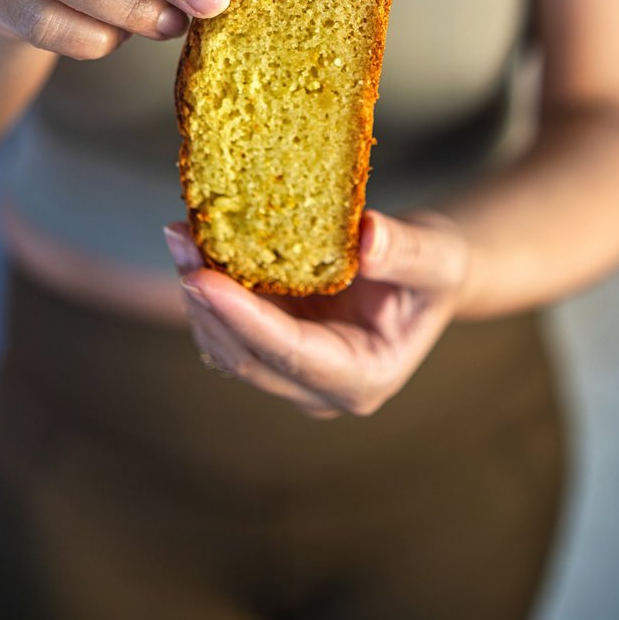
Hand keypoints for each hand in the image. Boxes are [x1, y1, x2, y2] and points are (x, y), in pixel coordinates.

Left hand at [164, 210, 469, 418]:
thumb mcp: (438, 256)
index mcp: (363, 378)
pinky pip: (225, 322)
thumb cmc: (435, 269)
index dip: (244, 319)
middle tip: (180, 237)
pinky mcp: (269, 342)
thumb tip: (367, 240)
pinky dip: (206, 283)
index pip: (292, 355)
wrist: (422, 274)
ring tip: (181, 231)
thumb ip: (408, 252)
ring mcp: (289, 369)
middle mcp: (317, 388)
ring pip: (224, 343)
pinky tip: (194, 238)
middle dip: (206, 300)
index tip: (202, 278)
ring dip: (196, 290)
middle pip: (245, 355)